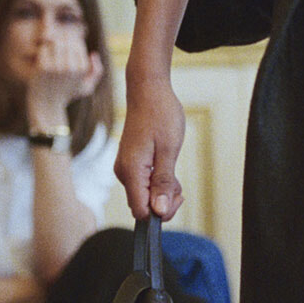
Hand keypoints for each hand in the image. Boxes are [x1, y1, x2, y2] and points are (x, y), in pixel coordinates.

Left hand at [26, 43, 103, 133]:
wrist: (47, 106)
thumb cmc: (67, 95)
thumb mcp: (87, 87)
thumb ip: (97, 71)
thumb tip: (93, 54)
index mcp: (82, 69)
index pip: (78, 44)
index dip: (71, 43)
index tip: (66, 50)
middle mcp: (70, 67)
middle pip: (66, 41)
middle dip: (61, 42)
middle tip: (56, 48)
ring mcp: (56, 67)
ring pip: (55, 42)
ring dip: (52, 45)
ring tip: (50, 51)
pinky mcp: (43, 68)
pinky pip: (44, 49)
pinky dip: (43, 51)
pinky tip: (43, 58)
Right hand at [115, 75, 185, 220]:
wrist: (148, 91)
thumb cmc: (160, 114)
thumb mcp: (169, 149)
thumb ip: (163, 182)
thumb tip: (158, 211)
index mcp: (131, 171)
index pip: (141, 211)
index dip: (160, 211)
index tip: (177, 195)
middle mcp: (124, 173)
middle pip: (143, 206)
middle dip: (164, 200)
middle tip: (179, 182)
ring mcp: (126, 168)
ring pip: (145, 195)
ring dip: (163, 190)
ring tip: (173, 168)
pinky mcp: (131, 164)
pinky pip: (143, 183)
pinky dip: (158, 181)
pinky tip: (167, 166)